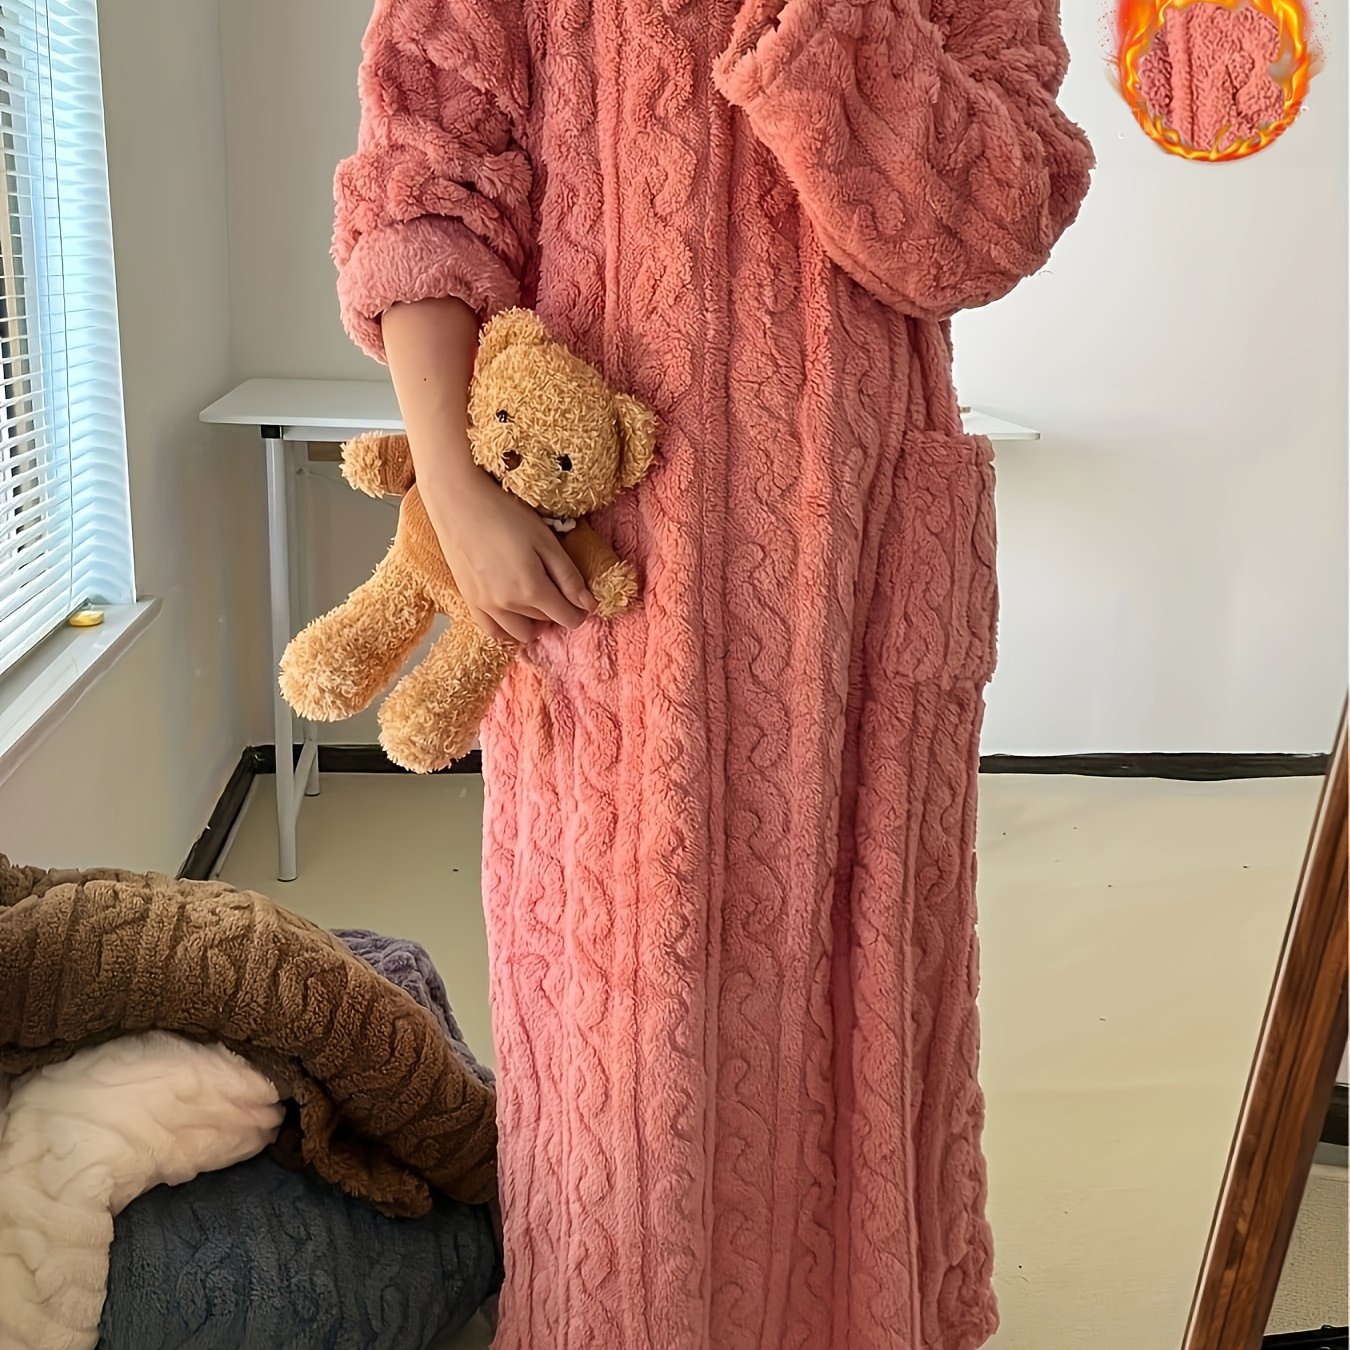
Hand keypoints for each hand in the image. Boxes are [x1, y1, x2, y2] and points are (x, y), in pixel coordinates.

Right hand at [422, 466, 595, 645]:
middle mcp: (508, 605)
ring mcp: (486, 606)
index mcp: (532, 589)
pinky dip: (508, 629)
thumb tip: (588, 604)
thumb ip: (568, 576)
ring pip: (520, 633)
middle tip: (557, 588)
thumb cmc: (505, 515)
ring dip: (534, 623)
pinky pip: (493, 631)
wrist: (458, 504)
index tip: (582, 600)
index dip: (580, 612)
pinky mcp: (470, 601)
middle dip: (556, 610)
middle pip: (545, 622)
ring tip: (535, 601)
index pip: (567, 618)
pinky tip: (514, 613)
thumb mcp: (546, 541)